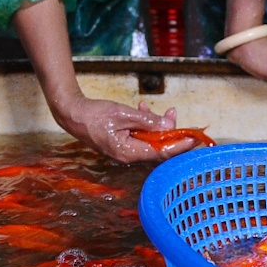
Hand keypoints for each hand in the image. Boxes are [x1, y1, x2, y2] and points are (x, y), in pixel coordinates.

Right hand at [50, 95, 179, 163]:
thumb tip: (168, 127)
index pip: (162, 153)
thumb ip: (147, 121)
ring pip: (150, 141)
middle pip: (158, 148)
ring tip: (159, 110)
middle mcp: (128, 156)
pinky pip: (140, 137)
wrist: (72, 114)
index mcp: (129, 152)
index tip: (194, 138)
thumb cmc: (94, 115)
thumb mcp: (124, 114)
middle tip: (174, 114)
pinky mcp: (121, 145)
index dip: (180, 145)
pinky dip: (145, 125)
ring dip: (157, 126)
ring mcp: (124, 152)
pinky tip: (143, 110)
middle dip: (170, 131)